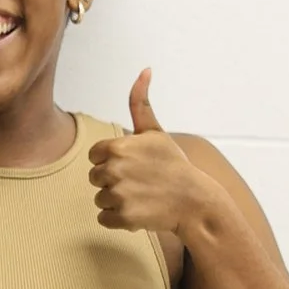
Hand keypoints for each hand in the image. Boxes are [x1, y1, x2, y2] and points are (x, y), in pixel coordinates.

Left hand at [91, 72, 218, 242]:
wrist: (193, 200)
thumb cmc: (173, 164)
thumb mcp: (155, 132)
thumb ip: (140, 103)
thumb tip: (144, 70)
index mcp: (117, 147)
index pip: (94, 156)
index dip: (111, 161)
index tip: (132, 163)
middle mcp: (114, 170)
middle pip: (95, 177)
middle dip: (113, 180)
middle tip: (139, 181)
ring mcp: (118, 194)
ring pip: (99, 198)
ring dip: (116, 200)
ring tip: (141, 195)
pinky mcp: (122, 217)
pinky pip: (104, 219)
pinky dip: (118, 219)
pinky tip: (139, 210)